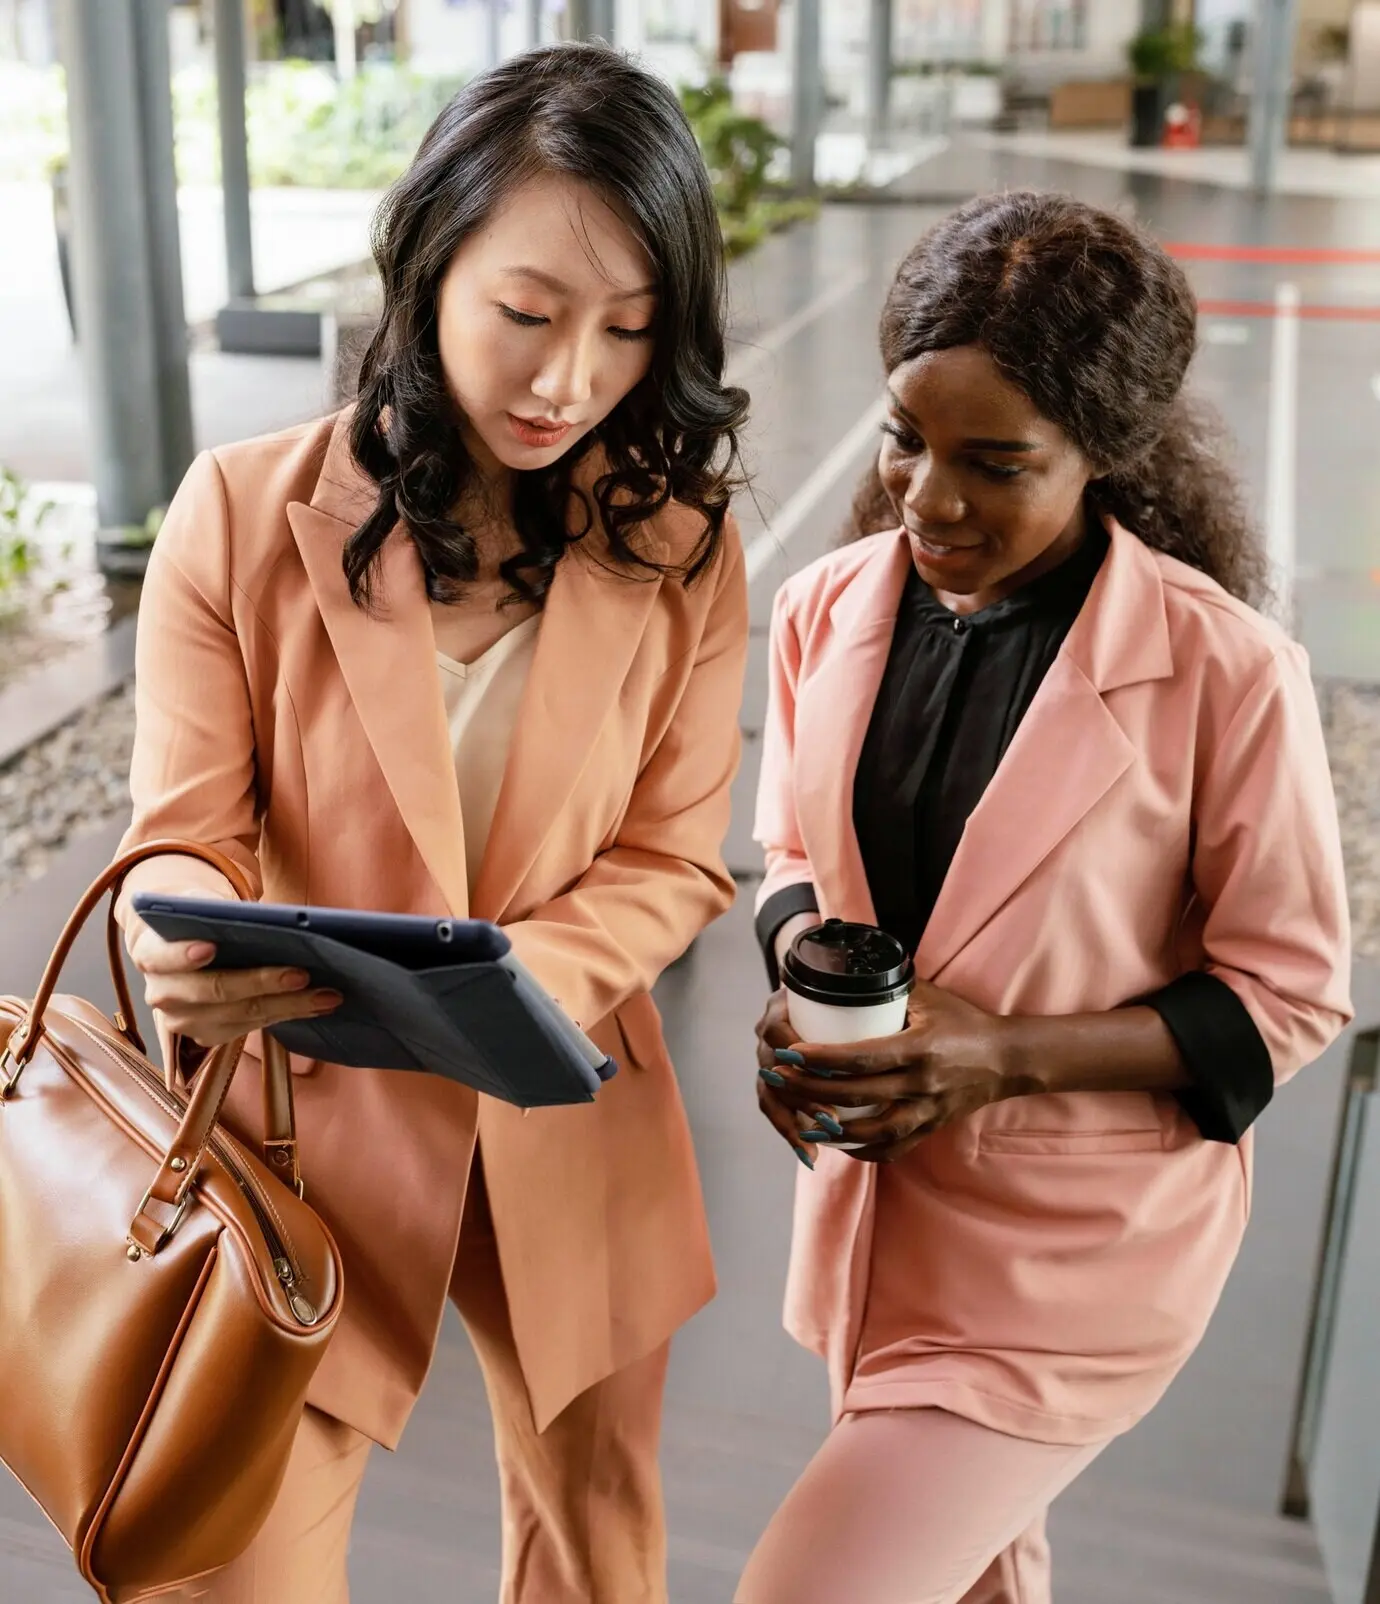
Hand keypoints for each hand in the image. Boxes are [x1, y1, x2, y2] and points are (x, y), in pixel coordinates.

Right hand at [124, 888, 341, 1048]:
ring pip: (239, 1015)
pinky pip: (249, 1028)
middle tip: (302, 975)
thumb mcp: (200, 905)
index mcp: (151, 954)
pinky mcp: (207, 1037)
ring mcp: (183, 1021)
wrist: (185, 948)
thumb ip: (216, 910)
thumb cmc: (198, 922)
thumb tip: (270, 920)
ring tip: (326, 995)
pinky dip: (285, 1015)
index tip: (210, 947)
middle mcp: (161, 994)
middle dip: (261, 983)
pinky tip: (314, 1006)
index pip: (163, 956)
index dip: (183, 954)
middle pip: (214, 991)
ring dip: (288, 1005)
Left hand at [756, 980, 1017, 1164]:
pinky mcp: (931, 1128)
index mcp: (920, 1048)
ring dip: (833, 1130)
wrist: (1007, 1058)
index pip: (862, 1057)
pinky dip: (863, 1150)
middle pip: (857, 1095)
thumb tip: (843, 976)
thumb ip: (888, 989)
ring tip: (801, 1121)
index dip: (823, 1057)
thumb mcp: (929, 997)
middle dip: (811, 1090)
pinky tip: (838, 1144)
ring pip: (873, 1131)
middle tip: (779, 1079)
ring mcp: (927, 1111)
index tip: (790, 1053)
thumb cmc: (964, 1021)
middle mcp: (922, 1084)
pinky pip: (893, 1148)